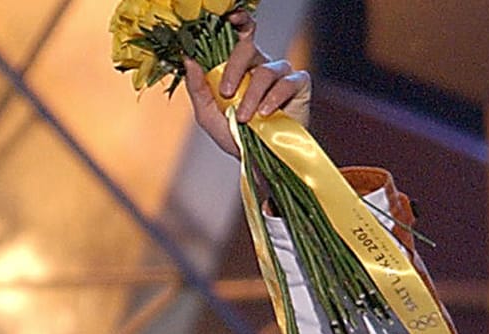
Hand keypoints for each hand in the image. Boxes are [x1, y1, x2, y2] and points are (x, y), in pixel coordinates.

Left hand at [181, 13, 310, 159]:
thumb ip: (197, 87)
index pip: (240, 34)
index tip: (228, 18)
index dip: (238, 21)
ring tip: (244, 118)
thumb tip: (189, 59)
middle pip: (248, 48)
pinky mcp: (299, 86)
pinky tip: (265, 114)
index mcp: (239, 65)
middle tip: (226, 93)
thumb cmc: (233, 134)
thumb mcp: (207, 114)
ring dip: (251, 96)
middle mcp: (260, 64)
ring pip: (265, 71)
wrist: (256, 159)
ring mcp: (281, 73)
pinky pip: (287, 83)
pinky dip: (273, 99)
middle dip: (234, 69)